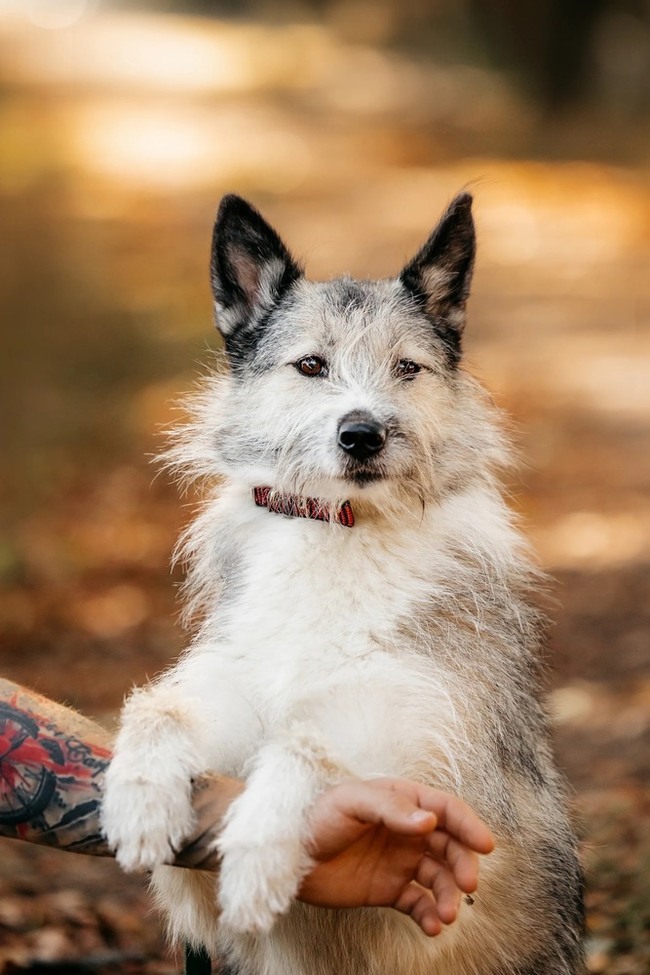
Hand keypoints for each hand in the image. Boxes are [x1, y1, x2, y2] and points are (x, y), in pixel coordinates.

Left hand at [298, 778, 494, 935]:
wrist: (289, 854)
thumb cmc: (318, 816)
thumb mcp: (352, 802)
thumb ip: (391, 809)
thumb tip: (429, 821)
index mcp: (402, 801)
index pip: (445, 810)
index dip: (468, 825)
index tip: (485, 845)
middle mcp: (407, 831)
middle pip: (450, 846)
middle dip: (463, 865)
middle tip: (468, 885)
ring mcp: (401, 861)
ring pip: (439, 878)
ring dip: (449, 895)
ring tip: (447, 914)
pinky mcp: (390, 890)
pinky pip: (419, 903)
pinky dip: (430, 915)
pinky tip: (433, 926)